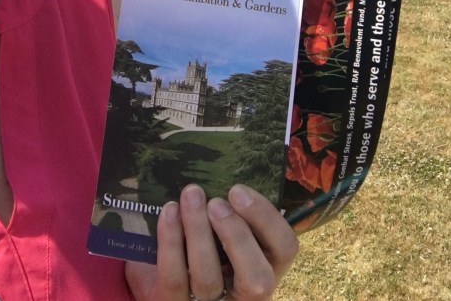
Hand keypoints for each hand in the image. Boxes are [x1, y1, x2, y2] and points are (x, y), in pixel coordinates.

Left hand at [125, 183, 298, 300]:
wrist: (164, 279)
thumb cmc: (204, 241)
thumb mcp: (227, 228)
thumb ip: (236, 208)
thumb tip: (227, 163)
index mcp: (266, 266)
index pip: (285, 248)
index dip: (267, 218)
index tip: (238, 190)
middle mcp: (246, 295)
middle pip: (257, 279)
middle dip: (237, 235)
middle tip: (217, 200)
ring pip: (209, 279)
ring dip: (198, 232)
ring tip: (190, 195)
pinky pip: (174, 279)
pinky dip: (170, 242)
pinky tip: (169, 212)